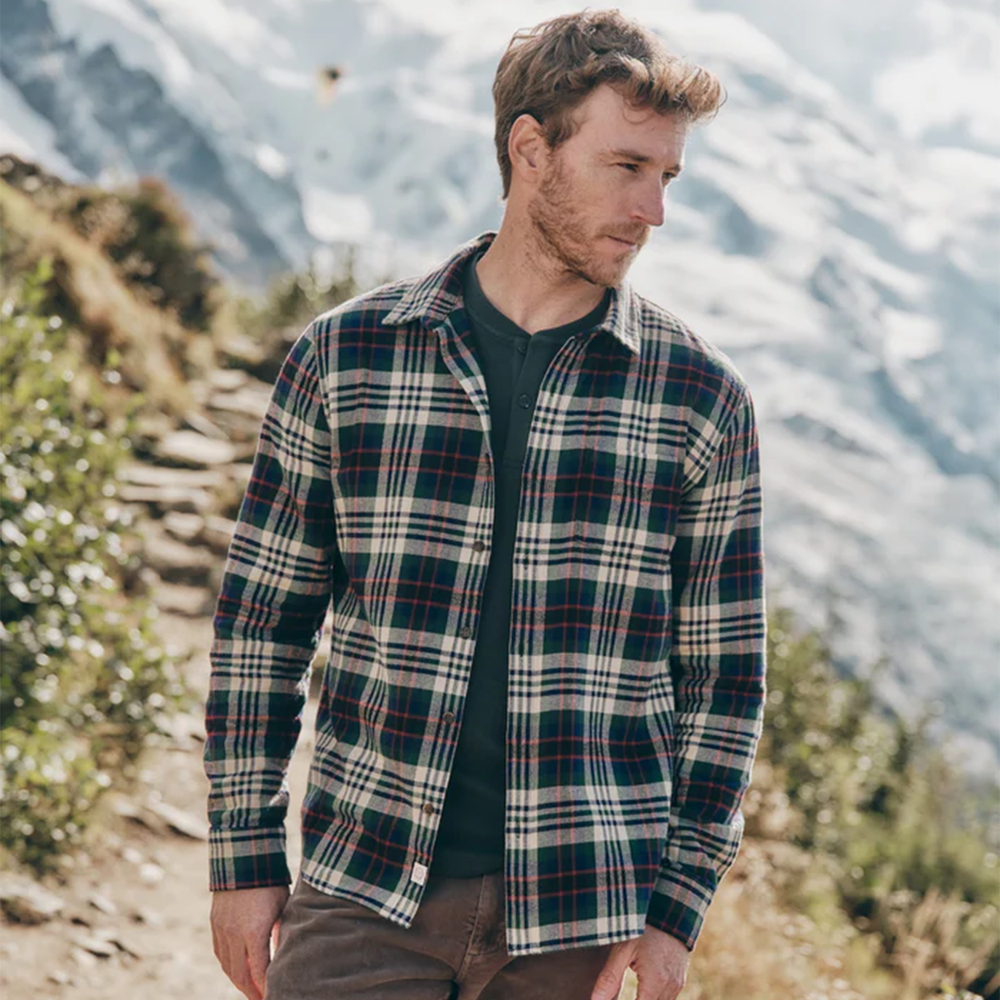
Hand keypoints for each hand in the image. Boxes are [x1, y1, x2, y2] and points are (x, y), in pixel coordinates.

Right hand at [211, 885, 289, 999]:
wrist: (243, 858)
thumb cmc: (270, 882)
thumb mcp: (283, 906)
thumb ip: (281, 931)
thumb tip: (286, 953)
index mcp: (254, 931)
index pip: (260, 970)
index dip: (266, 987)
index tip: (274, 995)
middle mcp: (234, 934)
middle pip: (240, 974)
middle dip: (252, 991)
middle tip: (263, 999)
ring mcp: (221, 930)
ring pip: (227, 966)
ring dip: (239, 981)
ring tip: (251, 990)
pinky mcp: (215, 924)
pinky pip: (219, 953)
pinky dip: (228, 966)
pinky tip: (238, 971)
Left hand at [590, 925, 689, 999]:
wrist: (671, 910)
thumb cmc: (645, 927)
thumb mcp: (623, 948)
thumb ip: (609, 977)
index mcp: (655, 983)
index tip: (614, 999)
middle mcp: (670, 988)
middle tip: (620, 994)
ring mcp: (677, 985)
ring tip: (632, 993)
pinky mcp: (679, 980)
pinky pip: (667, 999)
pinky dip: (653, 999)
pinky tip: (641, 993)